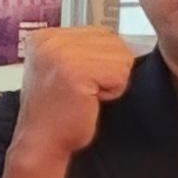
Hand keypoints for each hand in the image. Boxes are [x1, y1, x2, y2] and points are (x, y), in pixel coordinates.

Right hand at [13, 26, 134, 164]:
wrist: (42, 143)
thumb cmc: (59, 111)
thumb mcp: (66, 68)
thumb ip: (87, 49)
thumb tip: (135, 42)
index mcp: (45, 37)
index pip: (102, 33)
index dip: (100, 61)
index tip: (76, 81)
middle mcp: (50, 40)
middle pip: (114, 42)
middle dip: (107, 70)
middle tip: (82, 90)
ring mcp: (61, 54)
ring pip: (121, 57)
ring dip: (110, 82)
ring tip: (86, 95)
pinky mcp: (76, 72)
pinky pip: (120, 74)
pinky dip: (113, 92)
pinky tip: (89, 101)